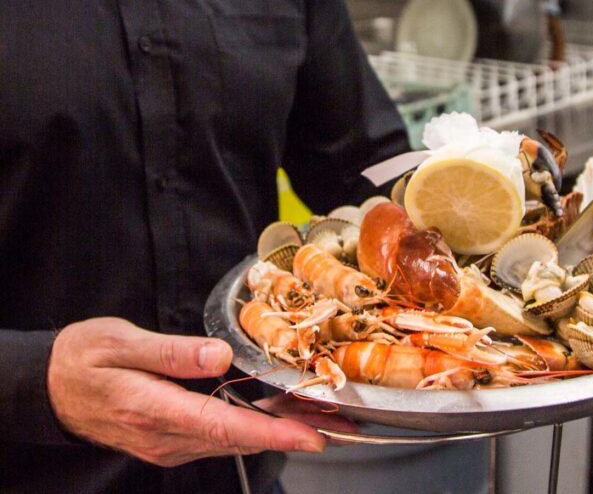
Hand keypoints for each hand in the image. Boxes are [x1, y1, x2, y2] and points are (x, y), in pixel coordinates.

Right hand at [48, 317, 354, 466]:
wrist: (53, 388)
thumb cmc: (84, 360)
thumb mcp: (119, 343)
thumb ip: (170, 353)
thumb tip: (218, 355)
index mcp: (155, 410)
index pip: (225, 427)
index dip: (272, 434)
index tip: (313, 437)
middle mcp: (168, 436)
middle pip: (242, 438)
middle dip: (295, 432)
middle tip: (346, 424)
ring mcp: (173, 442)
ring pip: (238, 438)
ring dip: (283, 428)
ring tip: (329, 415)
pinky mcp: (176, 437)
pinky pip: (225, 433)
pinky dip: (259, 424)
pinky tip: (285, 411)